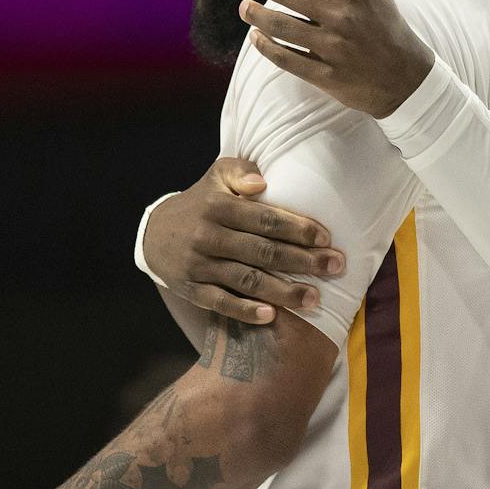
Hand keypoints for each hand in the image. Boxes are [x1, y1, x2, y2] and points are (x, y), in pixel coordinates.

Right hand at [143, 156, 344, 324]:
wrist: (153, 234)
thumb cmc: (200, 202)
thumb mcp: (216, 176)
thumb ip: (240, 171)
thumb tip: (263, 182)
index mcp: (218, 206)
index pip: (266, 219)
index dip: (299, 229)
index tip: (327, 239)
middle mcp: (208, 235)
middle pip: (263, 251)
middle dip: (303, 260)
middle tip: (336, 267)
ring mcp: (199, 265)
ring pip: (246, 280)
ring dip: (283, 292)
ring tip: (314, 299)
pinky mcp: (191, 289)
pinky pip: (221, 302)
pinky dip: (246, 311)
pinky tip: (271, 316)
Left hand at [239, 0, 435, 118]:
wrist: (405, 77)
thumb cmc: (382, 22)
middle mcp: (343, 16)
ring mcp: (334, 48)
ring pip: (280, 26)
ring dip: (255, 14)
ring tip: (245, 7)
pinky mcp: (327, 76)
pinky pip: (285, 59)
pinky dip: (265, 46)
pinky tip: (256, 36)